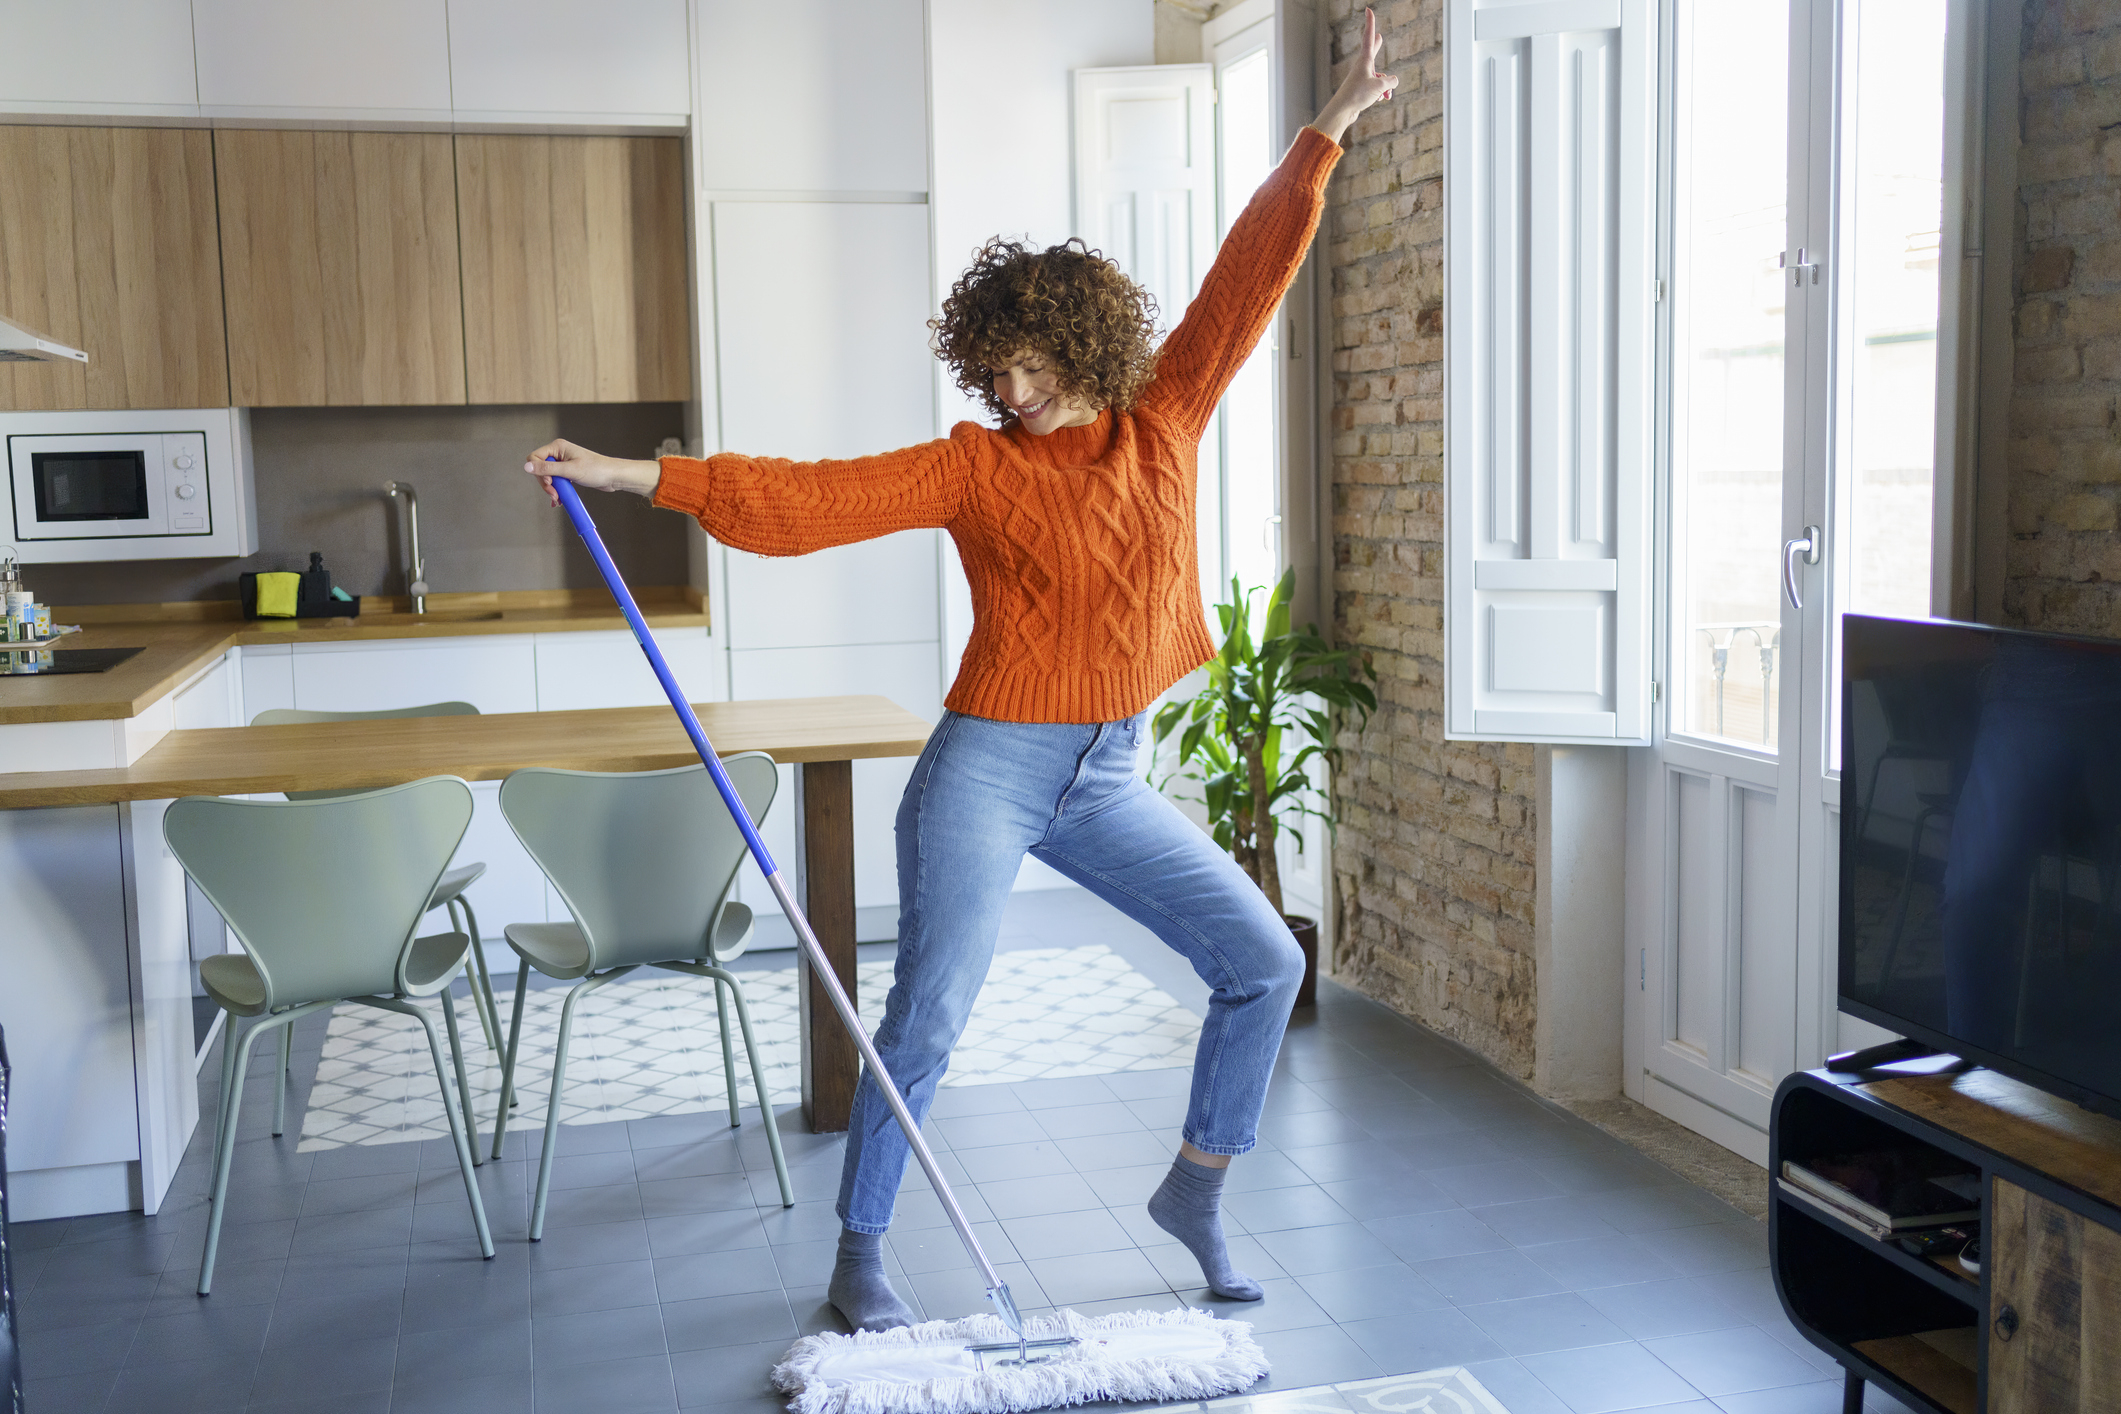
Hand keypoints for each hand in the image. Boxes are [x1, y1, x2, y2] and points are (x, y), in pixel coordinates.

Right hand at [523, 439, 660, 505]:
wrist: (613, 477)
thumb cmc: (596, 470)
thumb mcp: (570, 470)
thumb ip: (547, 469)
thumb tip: (527, 466)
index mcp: (557, 447)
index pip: (534, 458)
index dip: (538, 472)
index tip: (550, 482)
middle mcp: (559, 453)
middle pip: (540, 469)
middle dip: (546, 484)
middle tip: (555, 495)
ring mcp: (563, 463)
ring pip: (547, 477)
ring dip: (551, 489)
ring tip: (558, 499)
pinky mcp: (568, 472)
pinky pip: (556, 481)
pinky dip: (556, 491)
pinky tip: (558, 500)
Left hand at [1310, 8, 1397, 143]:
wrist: (1343, 110)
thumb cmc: (1358, 95)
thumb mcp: (1380, 86)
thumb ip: (1391, 81)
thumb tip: (1393, 81)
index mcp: (1365, 60)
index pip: (1369, 37)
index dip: (1370, 23)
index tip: (1368, 10)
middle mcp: (1362, 67)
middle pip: (1372, 52)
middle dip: (1378, 45)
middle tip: (1379, 36)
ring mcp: (1361, 78)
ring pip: (1379, 77)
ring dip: (1386, 86)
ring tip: (1386, 96)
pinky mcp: (1361, 89)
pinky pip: (1376, 88)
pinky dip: (1381, 93)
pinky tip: (1380, 100)